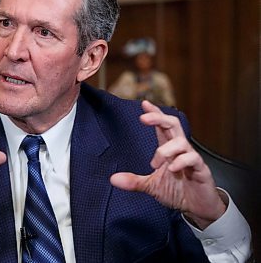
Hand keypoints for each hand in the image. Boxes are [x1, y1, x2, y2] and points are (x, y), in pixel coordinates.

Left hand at [110, 100, 225, 228]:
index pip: (162, 127)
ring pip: (181, 142)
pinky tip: (172, 169)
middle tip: (144, 118)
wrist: (198, 209)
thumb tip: (113, 179)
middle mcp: (180, 150)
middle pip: (173, 125)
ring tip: (156, 163)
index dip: (155, 114)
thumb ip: (134, 181)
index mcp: (169, 150)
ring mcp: (191, 159)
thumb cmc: (177, 191)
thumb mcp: (151, 186)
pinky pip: (193, 159)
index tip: (144, 104)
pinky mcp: (201, 170)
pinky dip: (181, 161)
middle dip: (159, 118)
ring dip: (166, 150)